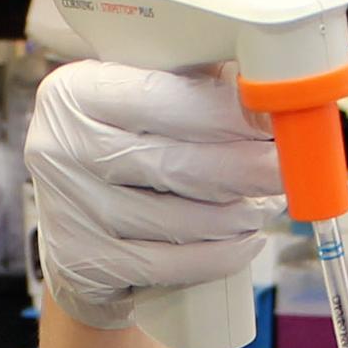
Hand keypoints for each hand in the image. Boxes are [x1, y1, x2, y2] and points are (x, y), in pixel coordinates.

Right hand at [26, 61, 281, 331]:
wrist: (76, 228)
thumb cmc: (124, 150)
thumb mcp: (144, 102)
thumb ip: (196, 83)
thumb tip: (271, 88)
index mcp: (74, 92)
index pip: (164, 99)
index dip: (229, 112)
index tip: (275, 118)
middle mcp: (59, 147)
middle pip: (177, 163)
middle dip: (246, 168)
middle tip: (288, 168)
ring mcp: (68, 210)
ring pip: (180, 219)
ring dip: (237, 215)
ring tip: (266, 204)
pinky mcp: (83, 263)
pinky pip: (170, 264)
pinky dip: (219, 255)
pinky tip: (245, 241)